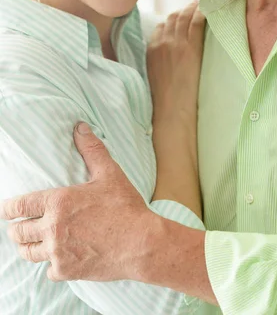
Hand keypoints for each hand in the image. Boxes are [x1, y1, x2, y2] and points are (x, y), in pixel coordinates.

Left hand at [0, 123, 156, 281]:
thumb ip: (91, 149)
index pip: (20, 206)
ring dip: (27, 247)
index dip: (7, 208)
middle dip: (15, 229)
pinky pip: (49, 270)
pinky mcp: (67, 270)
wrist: (141, 243)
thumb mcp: (110, 173)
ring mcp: (58, 252)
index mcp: (58, 202)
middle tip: (17, 227)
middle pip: (18, 232)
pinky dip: (52, 265)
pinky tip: (58, 258)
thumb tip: (80, 127)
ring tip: (30, 244)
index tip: (4, 209)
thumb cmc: (125, 207)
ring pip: (29, 253)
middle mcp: (52, 228)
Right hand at [147, 1, 204, 124]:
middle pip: (172, 18)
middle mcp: (162, 42)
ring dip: (192, 8)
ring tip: (201, 4)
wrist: (171, 109)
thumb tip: (168, 55)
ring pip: (184, 17)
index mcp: (151, 48)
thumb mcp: (154, 74)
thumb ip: (158, 59)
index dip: (172, 18)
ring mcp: (176, 44)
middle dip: (183, 10)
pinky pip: (196, 23)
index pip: (161, 25)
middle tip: (193, 5)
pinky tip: (208, 9)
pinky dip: (201, 13)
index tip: (181, 16)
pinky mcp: (191, 48)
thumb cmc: (165, 98)